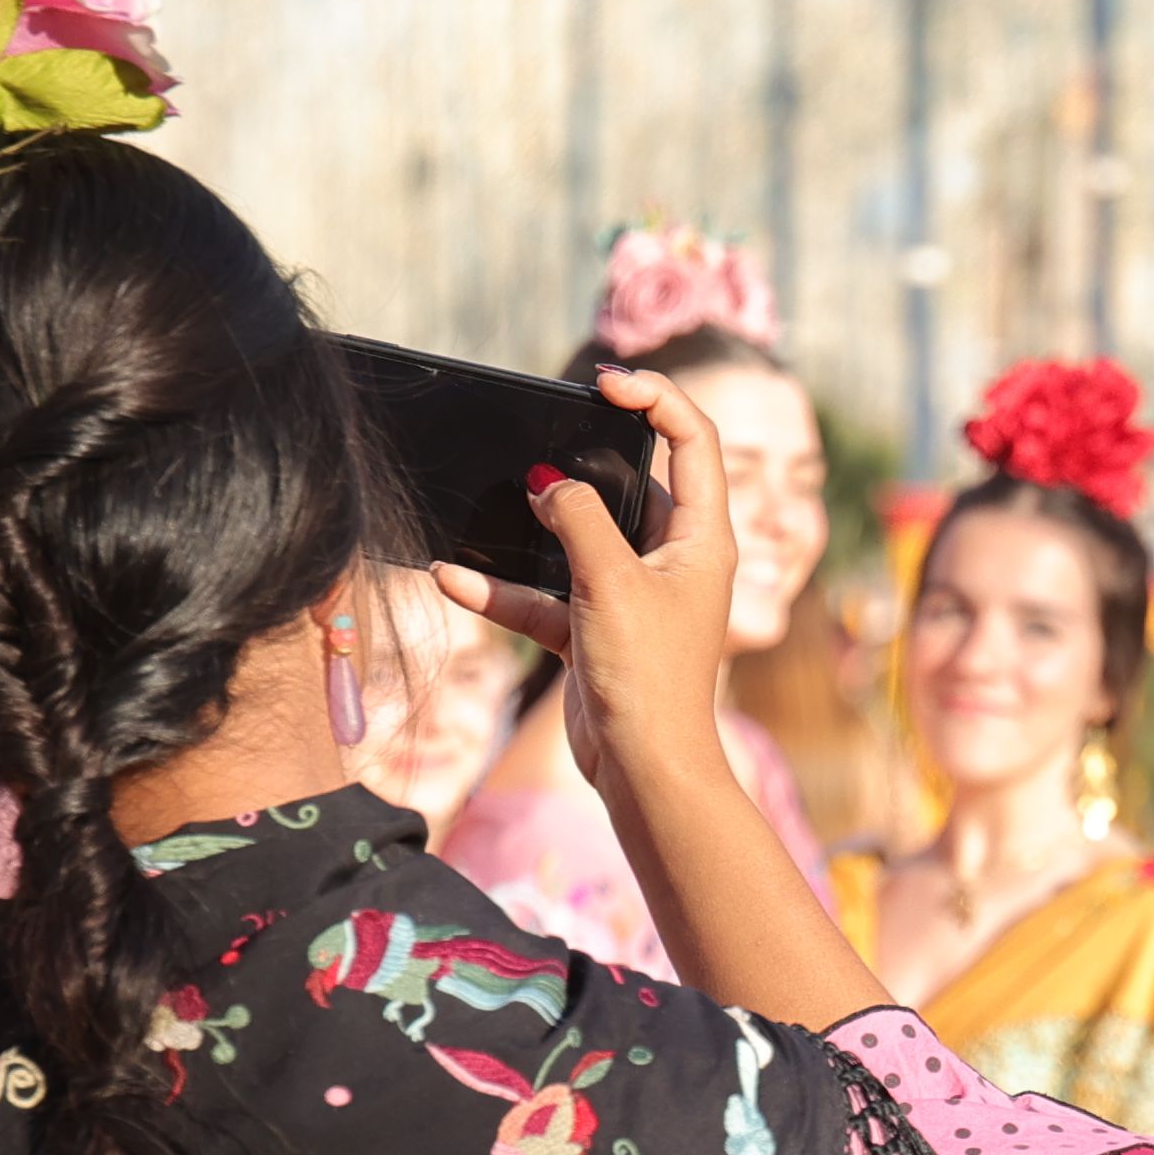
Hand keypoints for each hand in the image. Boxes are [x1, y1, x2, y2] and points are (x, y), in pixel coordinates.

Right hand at [429, 368, 737, 820]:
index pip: (691, 440)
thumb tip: (546, 484)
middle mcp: (673, 559)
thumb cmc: (648, 676)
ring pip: (578, 540)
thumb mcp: (611, 581)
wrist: (644, 771)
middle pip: (633, 484)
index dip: (656, 398)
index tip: (606, 383)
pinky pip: (545, 595)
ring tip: (494, 499)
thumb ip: (578, 519)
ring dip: (533, 528)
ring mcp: (633, 594)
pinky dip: (504, 589)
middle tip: (540, 432)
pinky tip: (452, 577)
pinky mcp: (596, 630)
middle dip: (583, 460)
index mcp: (701, 537)